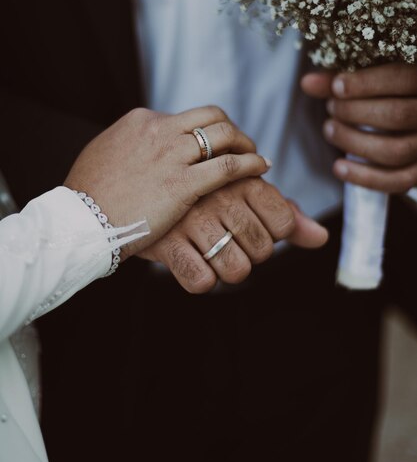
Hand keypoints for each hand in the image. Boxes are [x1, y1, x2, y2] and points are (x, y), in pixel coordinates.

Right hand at [64, 106, 270, 257]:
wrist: (81, 219)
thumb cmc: (88, 193)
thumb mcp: (106, 152)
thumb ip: (130, 144)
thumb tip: (143, 145)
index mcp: (142, 121)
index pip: (186, 117)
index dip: (206, 130)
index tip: (215, 145)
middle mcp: (160, 130)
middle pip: (211, 117)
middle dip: (232, 130)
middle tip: (243, 146)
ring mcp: (172, 155)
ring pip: (224, 134)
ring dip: (246, 143)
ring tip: (257, 158)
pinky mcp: (183, 183)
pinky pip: (229, 166)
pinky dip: (250, 164)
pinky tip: (260, 169)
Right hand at [141, 178, 328, 292]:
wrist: (137, 188)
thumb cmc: (204, 193)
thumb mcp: (244, 192)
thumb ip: (285, 213)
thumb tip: (321, 237)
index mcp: (241, 179)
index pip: (284, 223)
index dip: (273, 232)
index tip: (253, 223)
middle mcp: (220, 197)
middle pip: (263, 250)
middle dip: (250, 252)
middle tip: (227, 237)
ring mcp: (192, 221)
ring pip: (238, 271)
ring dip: (227, 268)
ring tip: (211, 250)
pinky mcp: (167, 244)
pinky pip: (202, 282)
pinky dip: (200, 278)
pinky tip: (193, 260)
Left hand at [301, 63, 416, 192]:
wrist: (409, 127)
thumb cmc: (385, 97)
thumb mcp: (369, 82)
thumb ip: (341, 81)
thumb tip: (308, 83)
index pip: (399, 78)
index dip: (365, 83)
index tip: (336, 86)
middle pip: (396, 115)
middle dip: (354, 112)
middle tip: (331, 108)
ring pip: (395, 150)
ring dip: (353, 142)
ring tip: (329, 130)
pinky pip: (398, 181)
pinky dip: (364, 177)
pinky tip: (339, 167)